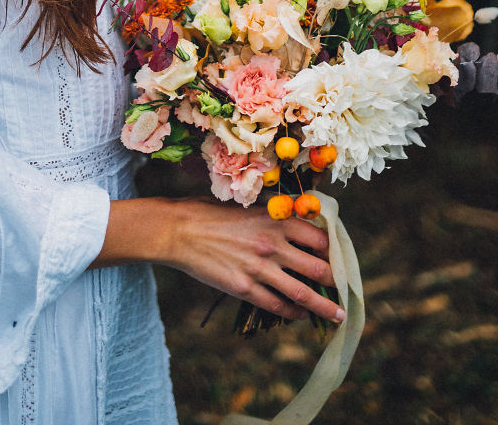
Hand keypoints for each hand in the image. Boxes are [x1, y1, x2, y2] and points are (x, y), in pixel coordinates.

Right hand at [94, 196, 343, 323]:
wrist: (178, 230)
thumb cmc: (209, 213)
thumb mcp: (246, 207)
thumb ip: (271, 218)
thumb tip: (294, 228)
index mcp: (275, 220)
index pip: (319, 238)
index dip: (332, 250)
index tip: (337, 257)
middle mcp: (273, 244)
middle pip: (318, 268)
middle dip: (335, 280)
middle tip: (343, 288)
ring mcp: (260, 268)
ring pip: (303, 293)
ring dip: (324, 306)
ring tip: (338, 315)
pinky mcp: (245, 288)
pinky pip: (278, 306)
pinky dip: (293, 312)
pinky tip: (299, 315)